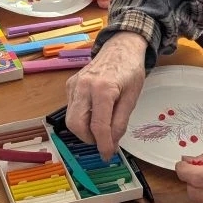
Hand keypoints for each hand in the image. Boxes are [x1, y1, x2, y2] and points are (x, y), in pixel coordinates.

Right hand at [66, 33, 146, 156]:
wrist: (120, 47)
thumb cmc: (130, 70)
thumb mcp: (132, 97)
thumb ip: (120, 122)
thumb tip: (111, 143)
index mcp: (102, 89)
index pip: (98, 126)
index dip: (103, 144)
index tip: (107, 155)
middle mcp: (83, 86)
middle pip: (76, 124)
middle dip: (89, 138)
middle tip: (103, 140)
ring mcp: (74, 85)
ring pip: (71, 119)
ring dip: (84, 130)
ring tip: (101, 127)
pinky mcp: (70, 85)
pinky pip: (71, 109)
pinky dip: (82, 117)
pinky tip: (95, 112)